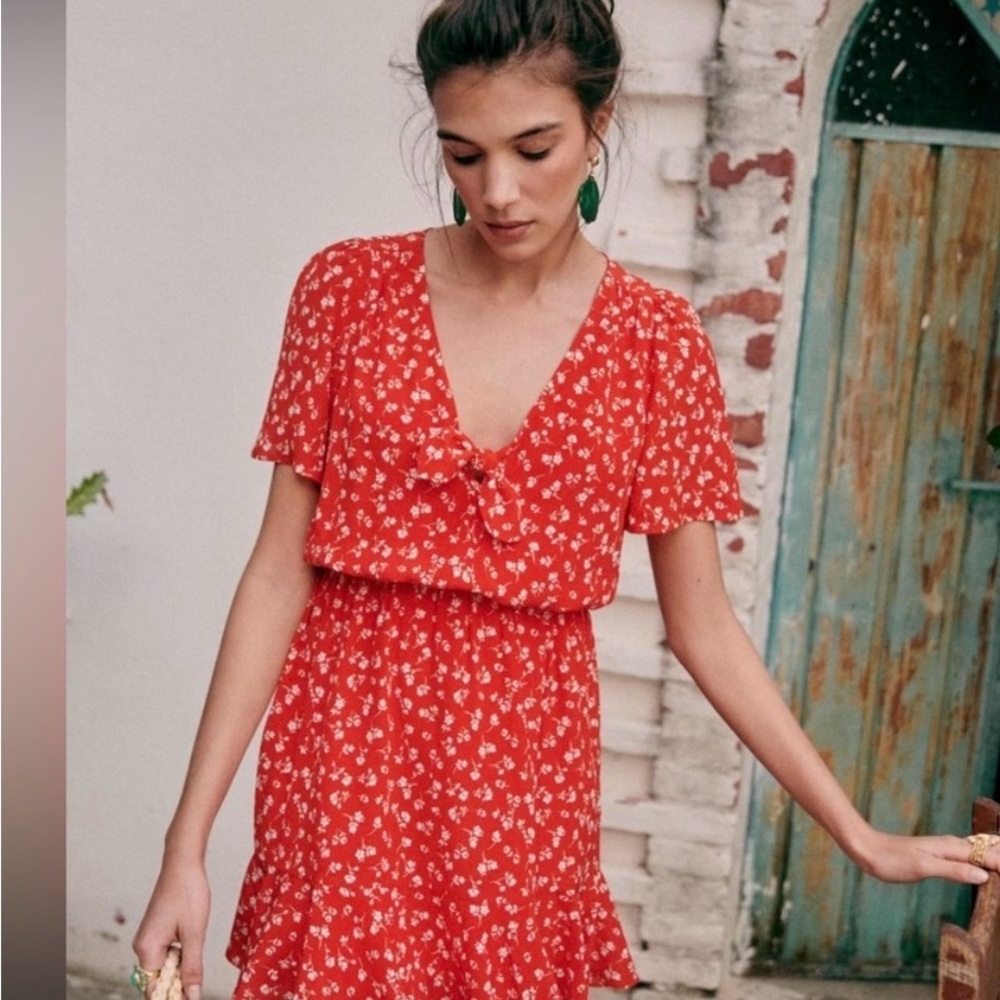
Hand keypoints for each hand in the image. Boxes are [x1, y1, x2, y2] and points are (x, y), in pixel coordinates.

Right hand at [131, 855, 209, 999]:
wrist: (183, 862)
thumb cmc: (188, 893)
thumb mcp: (194, 934)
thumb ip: (192, 968)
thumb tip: (191, 996)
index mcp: (147, 950)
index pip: (155, 991)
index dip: (173, 998)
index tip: (190, 997)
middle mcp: (142, 947)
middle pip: (158, 980)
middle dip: (178, 984)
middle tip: (198, 984)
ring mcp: (148, 938)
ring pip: (164, 966)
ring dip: (180, 968)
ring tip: (196, 953)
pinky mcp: (156, 931)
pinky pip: (166, 953)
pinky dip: (179, 956)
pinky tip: (192, 944)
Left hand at [852, 827, 997, 884]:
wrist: (866, 849)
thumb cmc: (891, 860)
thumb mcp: (923, 867)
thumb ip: (953, 870)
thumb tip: (984, 875)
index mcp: (950, 847)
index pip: (989, 856)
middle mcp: (950, 845)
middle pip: (987, 850)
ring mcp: (944, 849)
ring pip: (978, 851)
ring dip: (994, 858)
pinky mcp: (937, 855)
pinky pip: (967, 856)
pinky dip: (981, 860)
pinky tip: (983, 868)